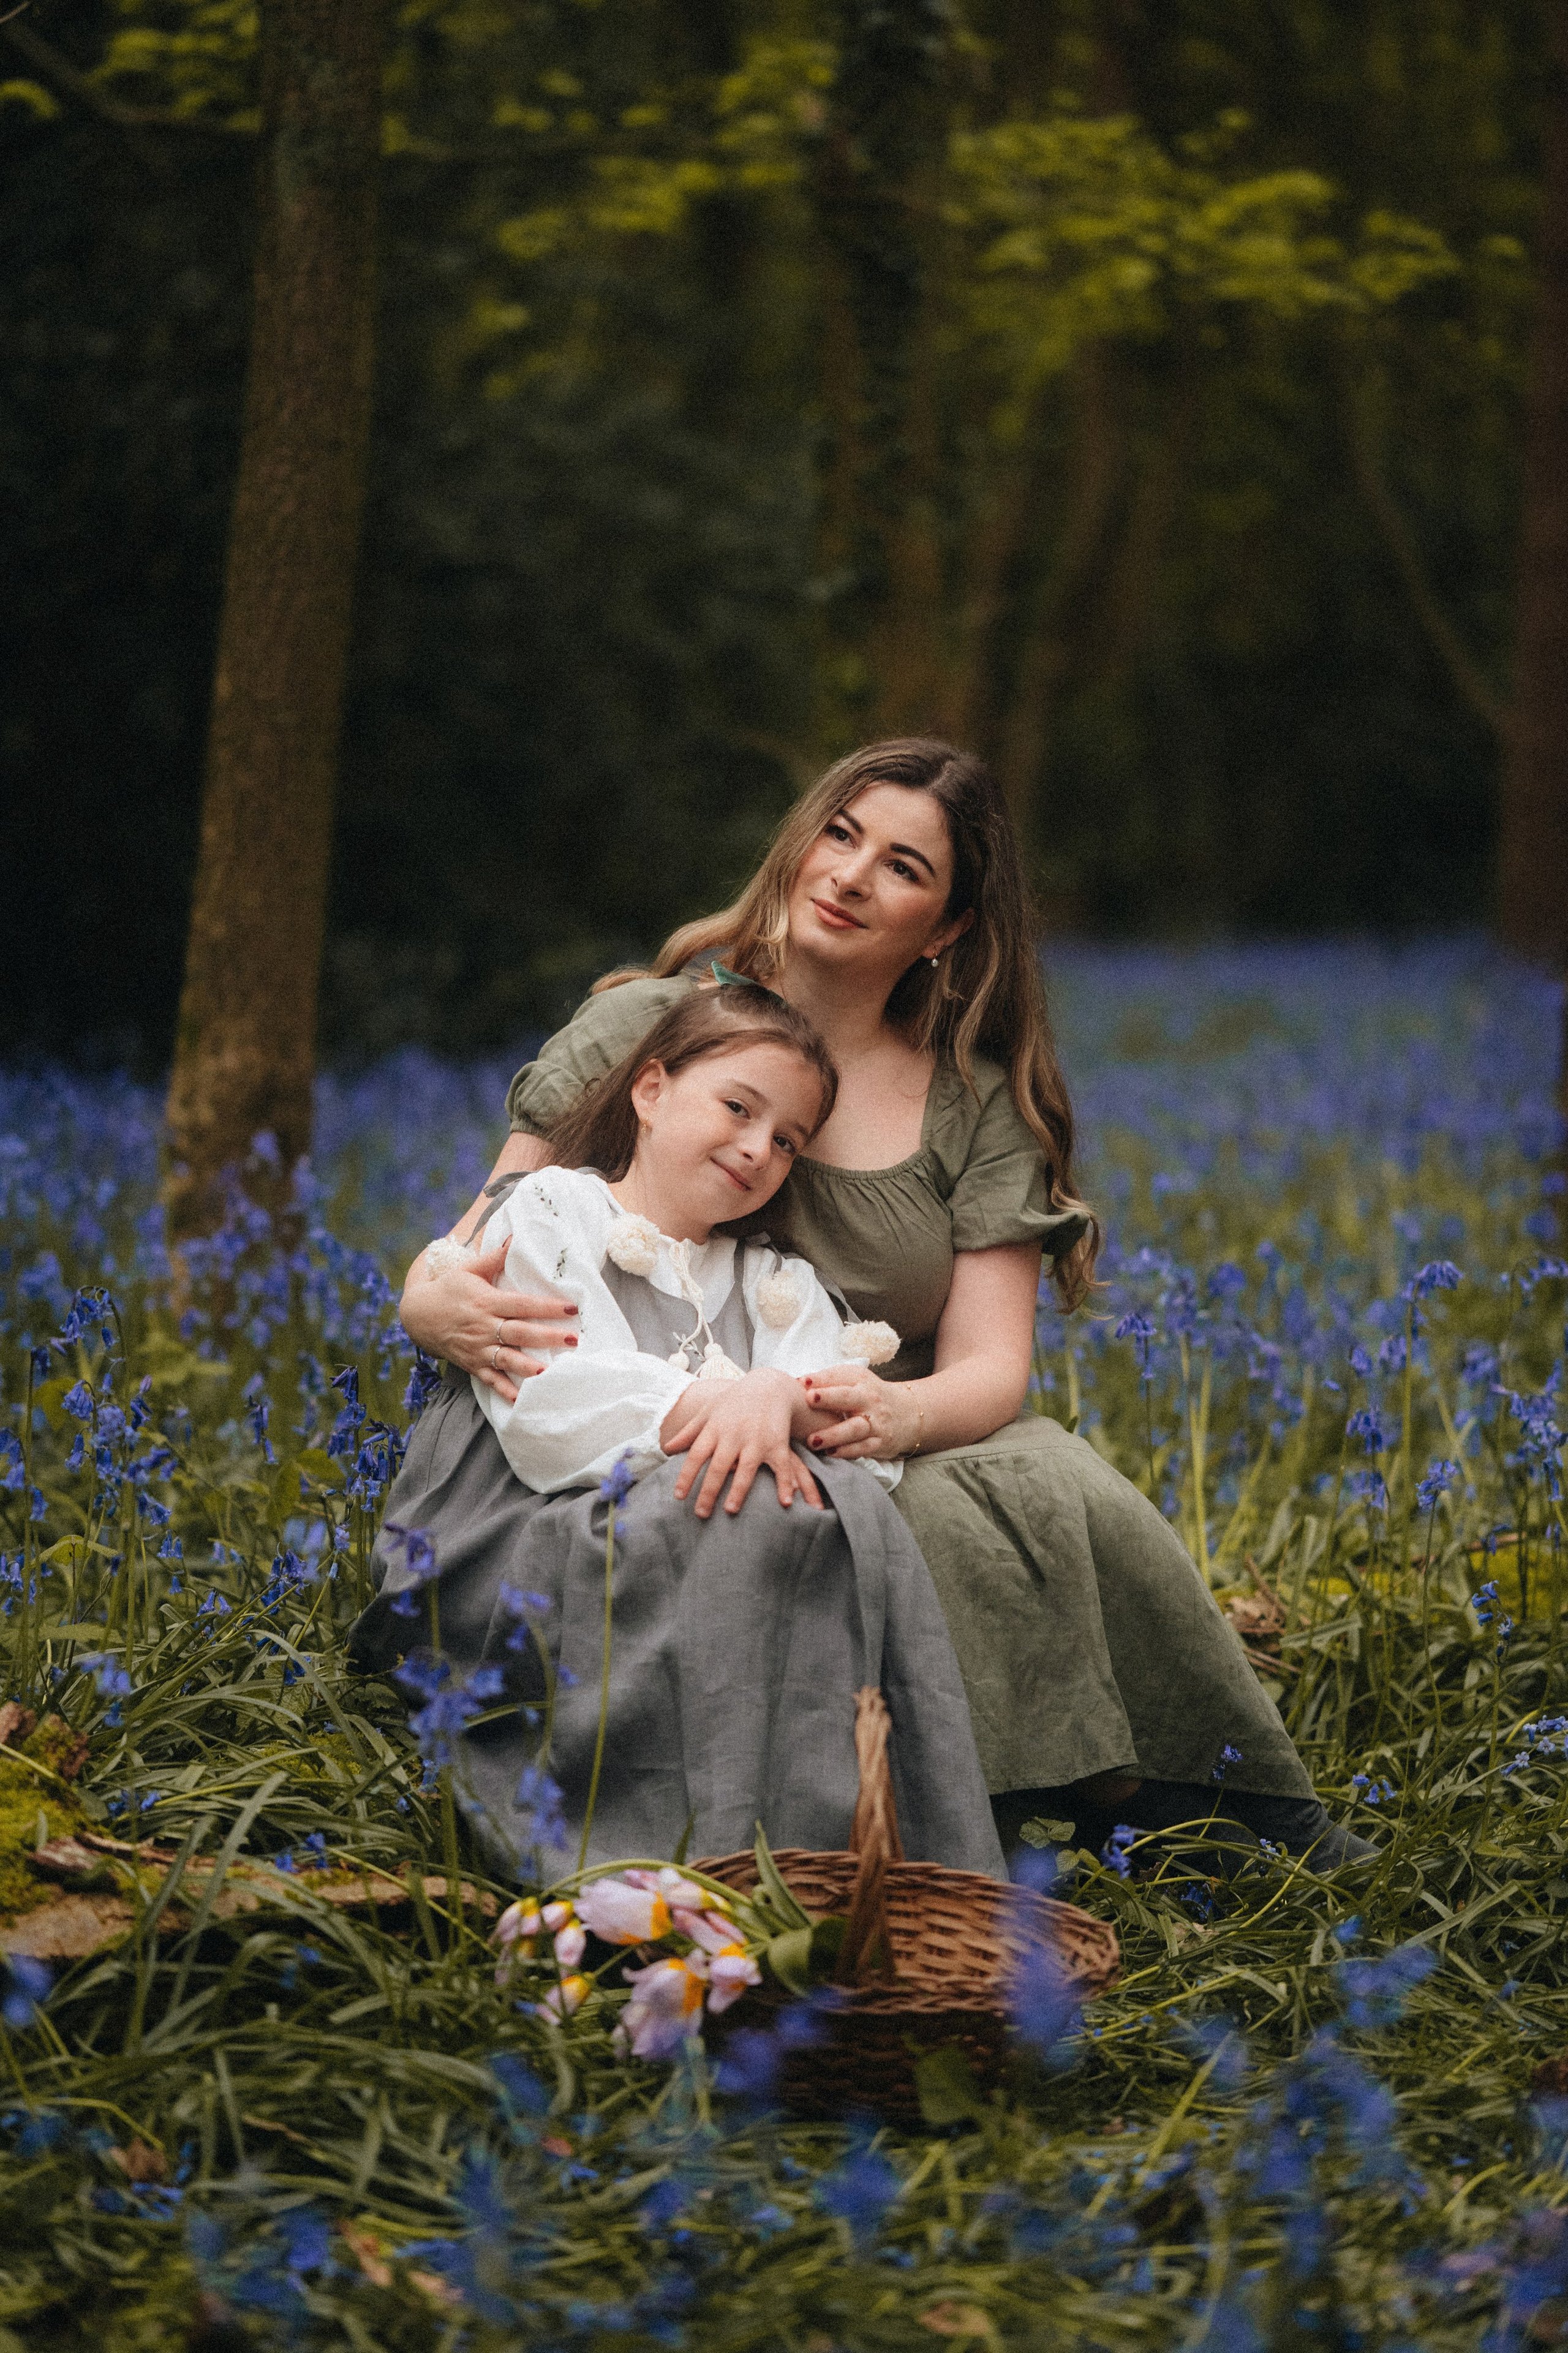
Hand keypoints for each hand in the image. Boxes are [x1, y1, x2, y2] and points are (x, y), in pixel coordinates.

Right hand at [398, 1238, 578, 1402]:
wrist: (417, 1315)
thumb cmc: (449, 1289)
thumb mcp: (469, 1269)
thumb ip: (495, 1257)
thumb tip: (516, 1236)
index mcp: (487, 1301)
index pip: (522, 1304)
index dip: (546, 1306)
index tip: (571, 1308)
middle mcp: (484, 1326)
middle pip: (519, 1332)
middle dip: (546, 1336)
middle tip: (573, 1339)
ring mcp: (477, 1347)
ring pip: (506, 1358)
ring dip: (527, 1366)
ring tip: (549, 1371)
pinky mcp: (472, 1363)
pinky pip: (490, 1379)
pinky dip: (504, 1390)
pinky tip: (522, 1399)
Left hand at [660, 1370, 823, 1519]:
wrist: (768, 1385)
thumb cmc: (734, 1401)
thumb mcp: (708, 1412)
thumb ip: (688, 1432)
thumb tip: (666, 1450)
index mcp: (715, 1428)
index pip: (696, 1456)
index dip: (686, 1476)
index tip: (679, 1497)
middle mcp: (734, 1435)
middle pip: (718, 1467)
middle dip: (708, 1491)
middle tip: (700, 1514)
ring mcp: (757, 1439)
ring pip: (746, 1469)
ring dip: (738, 1490)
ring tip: (730, 1510)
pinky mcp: (777, 1442)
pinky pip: (780, 1467)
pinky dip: (784, 1484)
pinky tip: (785, 1503)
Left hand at [798, 1366, 918, 1461]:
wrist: (905, 1413)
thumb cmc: (866, 1394)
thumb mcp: (853, 1380)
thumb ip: (826, 1380)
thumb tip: (796, 1382)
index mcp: (860, 1381)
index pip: (840, 1377)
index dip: (822, 1379)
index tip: (802, 1383)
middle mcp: (869, 1400)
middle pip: (849, 1398)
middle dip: (829, 1399)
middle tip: (808, 1401)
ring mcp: (876, 1422)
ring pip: (855, 1428)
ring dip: (833, 1435)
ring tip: (813, 1440)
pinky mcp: (879, 1442)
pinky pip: (862, 1449)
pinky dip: (846, 1452)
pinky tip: (829, 1453)